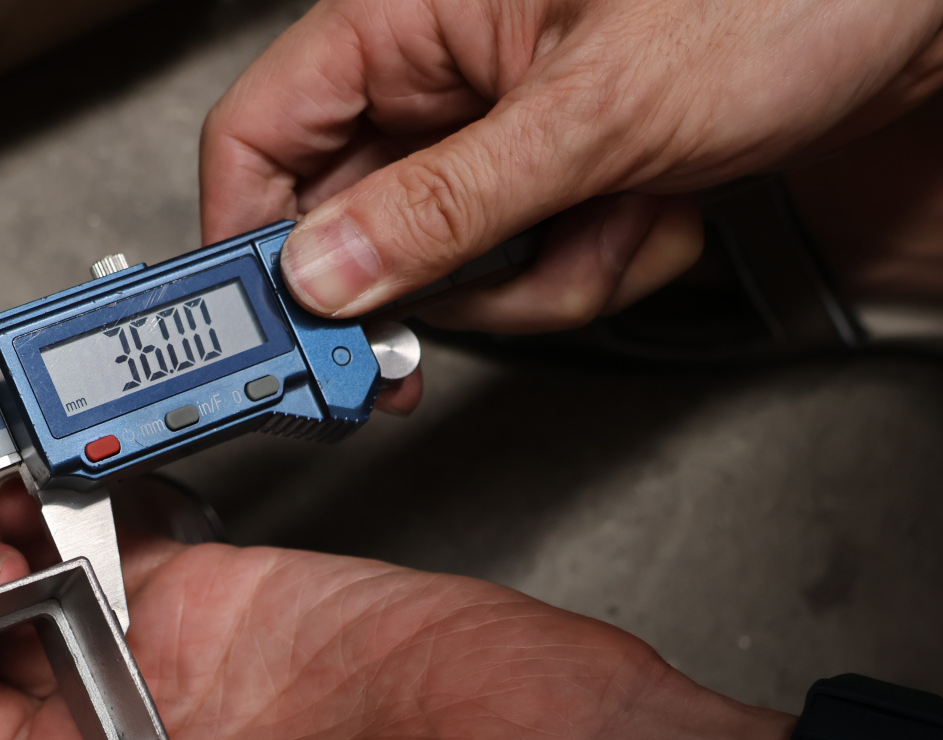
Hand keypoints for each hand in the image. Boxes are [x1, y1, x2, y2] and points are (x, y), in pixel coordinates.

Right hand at [200, 0, 942, 333]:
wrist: (919, 14)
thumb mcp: (596, 110)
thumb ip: (444, 205)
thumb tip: (322, 274)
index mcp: (410, 19)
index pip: (262, 135)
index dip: (245, 239)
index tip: (261, 328)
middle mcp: (444, 80)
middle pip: (355, 223)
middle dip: (436, 281)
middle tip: (444, 323)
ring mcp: (505, 139)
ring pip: (455, 269)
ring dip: (544, 276)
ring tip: (627, 215)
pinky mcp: (562, 183)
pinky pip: (532, 272)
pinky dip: (599, 265)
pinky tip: (663, 209)